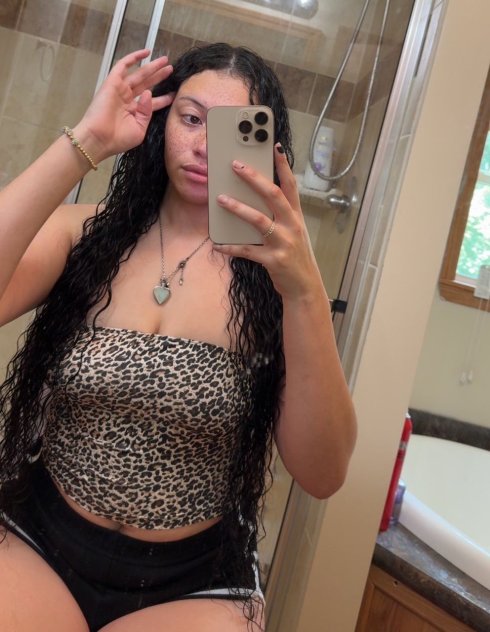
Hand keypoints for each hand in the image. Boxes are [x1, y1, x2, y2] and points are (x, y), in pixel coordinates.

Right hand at [73, 49, 173, 161]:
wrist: (99, 139)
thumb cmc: (118, 139)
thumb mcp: (139, 129)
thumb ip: (147, 113)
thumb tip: (149, 94)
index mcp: (135, 113)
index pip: (152, 103)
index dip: (163, 98)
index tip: (174, 93)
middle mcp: (128, 100)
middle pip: (147, 85)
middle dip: (159, 77)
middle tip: (171, 69)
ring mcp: (120, 90)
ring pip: (139, 74)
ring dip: (152, 67)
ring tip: (165, 60)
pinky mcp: (112, 83)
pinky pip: (123, 66)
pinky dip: (133, 58)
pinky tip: (146, 52)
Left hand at [212, 145, 324, 300]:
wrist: (304, 287)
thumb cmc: (294, 256)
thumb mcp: (293, 233)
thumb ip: (278, 217)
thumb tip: (251, 200)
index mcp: (296, 217)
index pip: (291, 186)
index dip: (283, 166)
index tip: (275, 147)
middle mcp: (292, 226)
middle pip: (273, 195)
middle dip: (254, 178)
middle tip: (236, 165)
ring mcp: (284, 243)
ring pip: (259, 220)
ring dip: (238, 208)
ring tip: (221, 199)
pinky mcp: (273, 260)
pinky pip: (247, 251)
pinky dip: (230, 247)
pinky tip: (217, 244)